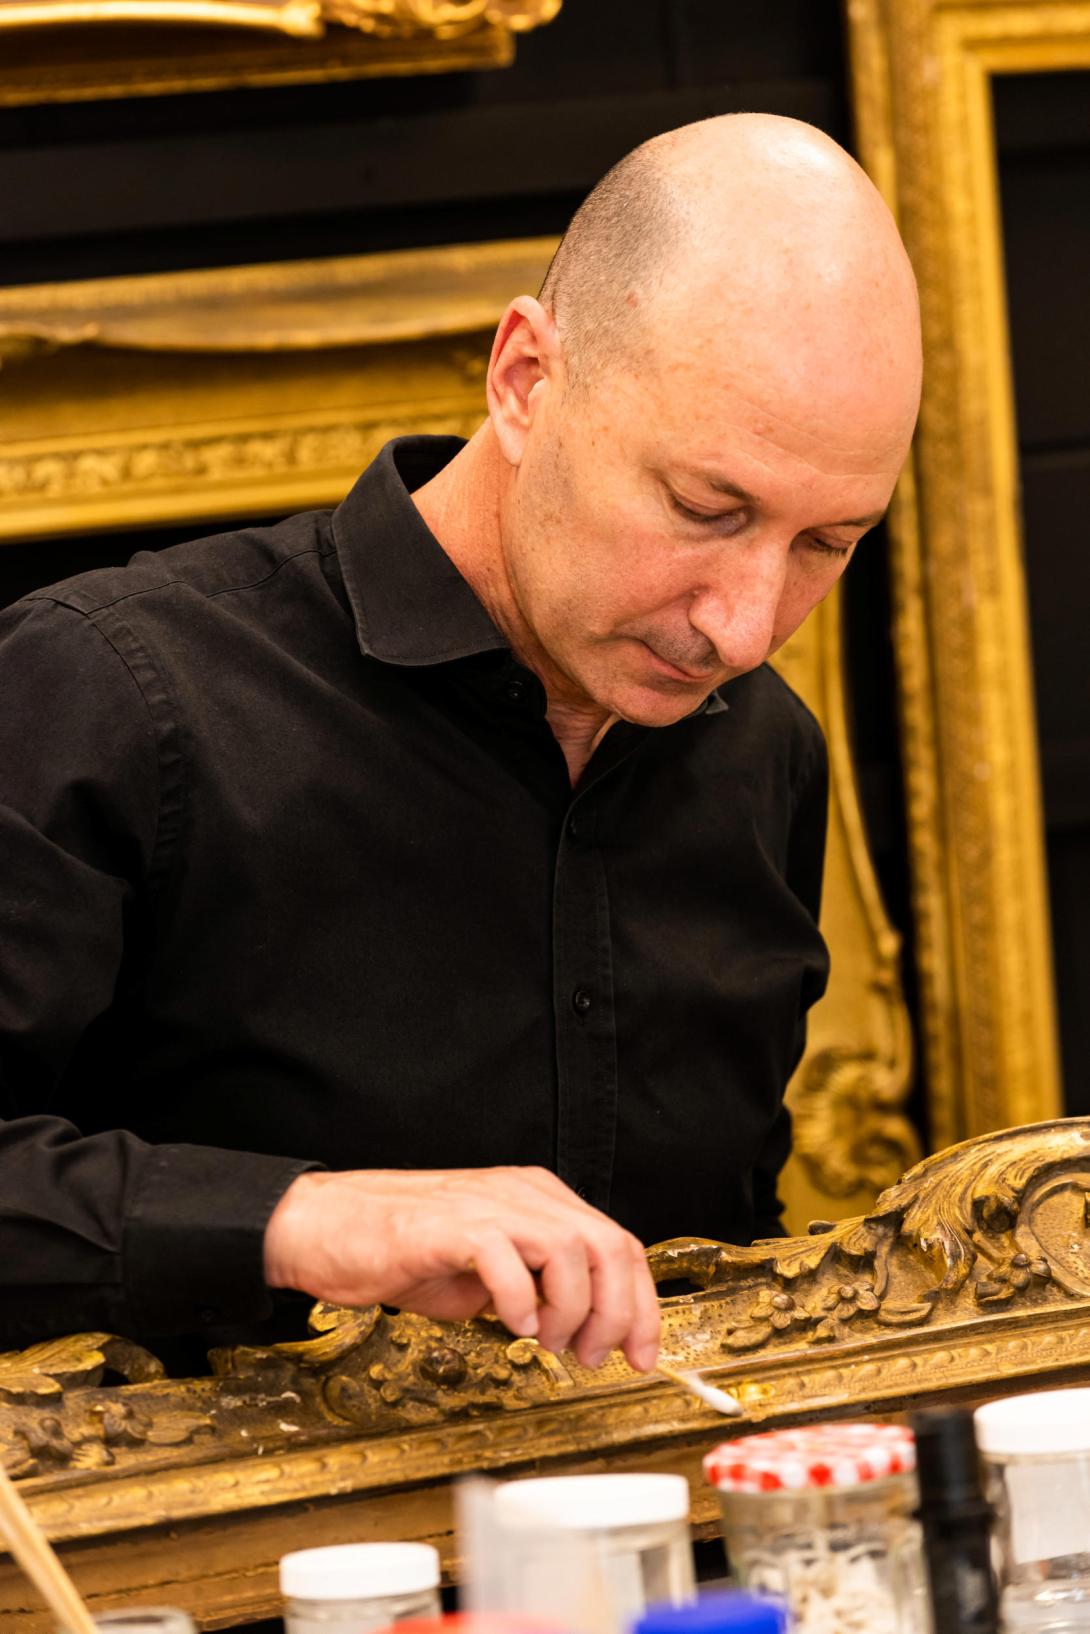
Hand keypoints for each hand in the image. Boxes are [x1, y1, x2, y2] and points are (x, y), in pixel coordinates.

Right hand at [263, 1165, 659, 1372]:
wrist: (328, 1228)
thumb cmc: (401, 1249)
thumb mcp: (488, 1271)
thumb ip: (537, 1287)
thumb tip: (584, 1328)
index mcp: (538, 1200)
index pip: (618, 1244)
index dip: (641, 1304)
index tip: (642, 1354)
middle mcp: (522, 1194)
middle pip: (607, 1245)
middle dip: (618, 1313)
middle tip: (594, 1356)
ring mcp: (488, 1204)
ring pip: (570, 1248)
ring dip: (572, 1310)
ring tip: (547, 1343)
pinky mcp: (450, 1225)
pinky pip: (507, 1257)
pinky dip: (520, 1299)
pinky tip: (511, 1325)